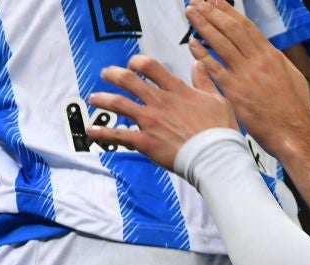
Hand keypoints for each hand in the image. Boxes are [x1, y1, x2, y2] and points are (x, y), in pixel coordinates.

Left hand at [86, 54, 236, 170]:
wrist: (213, 155)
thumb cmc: (218, 130)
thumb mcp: (216, 99)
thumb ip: (203, 81)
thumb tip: (198, 64)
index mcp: (176, 90)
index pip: (150, 67)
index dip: (137, 62)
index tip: (131, 64)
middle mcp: (159, 101)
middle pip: (129, 81)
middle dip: (113, 75)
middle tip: (105, 74)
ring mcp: (150, 121)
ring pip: (119, 104)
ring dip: (103, 99)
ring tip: (93, 98)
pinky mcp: (144, 141)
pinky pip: (118, 135)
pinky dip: (102, 132)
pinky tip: (90, 131)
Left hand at [183, 0, 309, 160]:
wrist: (293, 132)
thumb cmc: (294, 110)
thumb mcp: (291, 77)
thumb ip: (276, 63)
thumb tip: (268, 53)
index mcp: (271, 55)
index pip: (246, 27)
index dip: (229, 12)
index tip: (216, 1)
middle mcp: (258, 60)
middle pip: (231, 29)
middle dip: (212, 12)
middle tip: (197, 2)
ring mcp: (245, 74)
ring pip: (221, 43)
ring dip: (204, 26)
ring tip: (191, 14)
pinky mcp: (235, 91)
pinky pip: (214, 69)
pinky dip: (202, 56)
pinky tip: (191, 45)